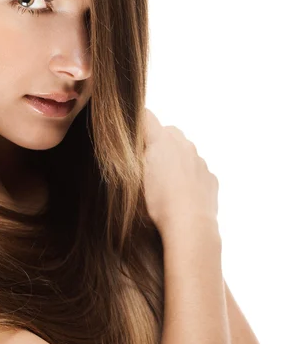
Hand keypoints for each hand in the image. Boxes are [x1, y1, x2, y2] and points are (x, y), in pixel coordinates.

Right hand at [142, 108, 218, 236]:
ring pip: (185, 151)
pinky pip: (197, 169)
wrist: (190, 226)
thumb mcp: (136, 176)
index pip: (147, 117)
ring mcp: (200, 161)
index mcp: (163, 141)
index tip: (132, 131)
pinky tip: (181, 193)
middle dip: (159, 141)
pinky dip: (189, 175)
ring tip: (165, 182)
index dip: (138, 122)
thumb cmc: (159, 202)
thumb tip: (136, 144)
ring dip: (176, 158)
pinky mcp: (210, 177)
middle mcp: (184, 145)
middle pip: (169, 131)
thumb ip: (136, 154)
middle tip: (148, 161)